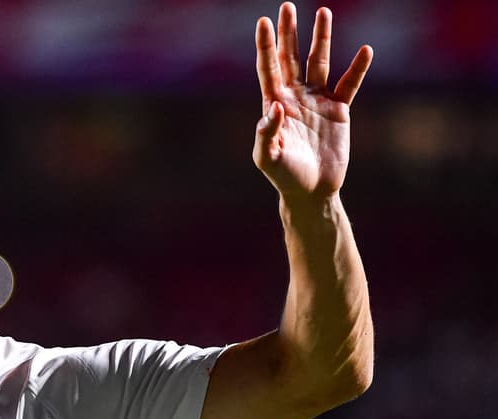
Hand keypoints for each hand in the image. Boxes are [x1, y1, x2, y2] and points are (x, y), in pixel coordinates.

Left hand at [252, 2, 371, 202]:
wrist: (311, 191)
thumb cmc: (284, 176)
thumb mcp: (268, 158)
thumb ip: (266, 133)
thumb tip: (274, 106)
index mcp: (274, 104)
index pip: (268, 69)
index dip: (266, 46)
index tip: (263, 22)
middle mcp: (294, 97)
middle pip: (290, 57)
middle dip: (288, 32)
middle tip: (287, 6)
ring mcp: (317, 101)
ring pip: (318, 62)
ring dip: (321, 39)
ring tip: (324, 12)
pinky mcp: (339, 110)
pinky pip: (349, 84)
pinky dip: (357, 68)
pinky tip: (365, 50)